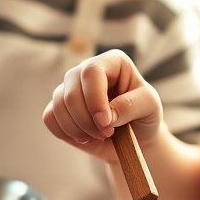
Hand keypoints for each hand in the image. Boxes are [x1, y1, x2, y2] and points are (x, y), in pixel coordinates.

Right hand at [43, 51, 163, 161]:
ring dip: (77, 128)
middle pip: (71, 91)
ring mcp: (70, 88)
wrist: (135, 137)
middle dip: (87, 119)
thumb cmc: (144, 115)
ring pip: (59, 105)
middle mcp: (86, 70)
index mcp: (111, 62)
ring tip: (98, 136)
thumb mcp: (150, 107)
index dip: (94, 98)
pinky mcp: (59, 107)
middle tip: (107, 133)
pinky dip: (65, 132)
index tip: (106, 122)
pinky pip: (49, 118)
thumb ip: (130, 106)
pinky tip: (84, 137)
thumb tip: (104, 115)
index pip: (91, 71)